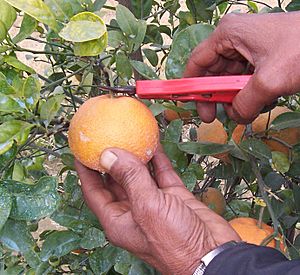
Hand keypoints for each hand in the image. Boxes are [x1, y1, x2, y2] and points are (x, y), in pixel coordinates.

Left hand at [75, 146, 239, 273]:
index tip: (80, 150)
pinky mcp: (173, 196)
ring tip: (128, 135)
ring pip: (139, 174)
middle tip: (104, 137)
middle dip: (110, 159)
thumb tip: (108, 154)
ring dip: (135, 155)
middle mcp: (133, 210)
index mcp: (119, 219)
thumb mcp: (148, 208)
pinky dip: (157, 158)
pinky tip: (153, 143)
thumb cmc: (177, 243)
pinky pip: (161, 172)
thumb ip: (130, 179)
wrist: (215, 255)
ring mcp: (154, 202)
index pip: (94, 191)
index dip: (85, 171)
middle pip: (115, 180)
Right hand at [184, 12, 299, 123]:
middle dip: (214, 97)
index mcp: (227, 34)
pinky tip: (258, 100)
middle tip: (214, 117)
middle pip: (211, 73)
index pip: (197, 63)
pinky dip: (248, 93)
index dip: (190, 86)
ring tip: (245, 109)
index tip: (189, 105)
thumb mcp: (269, 80)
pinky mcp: (259, 56)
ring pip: (228, 79)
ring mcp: (247, 47)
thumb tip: (235, 117)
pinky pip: (244, 79)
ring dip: (234, 98)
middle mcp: (233, 38)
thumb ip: (245, 103)